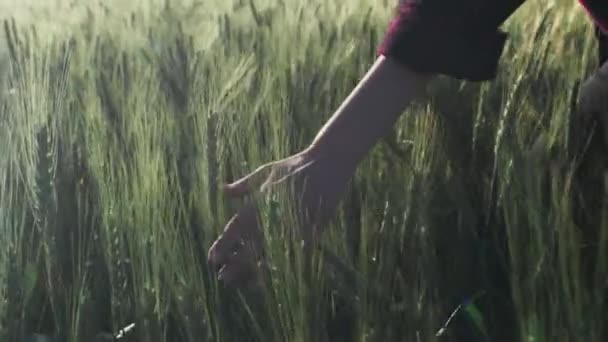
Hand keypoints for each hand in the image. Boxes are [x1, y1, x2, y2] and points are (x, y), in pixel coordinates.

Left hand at [207, 148, 352, 287]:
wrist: (328, 164)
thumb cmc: (295, 166)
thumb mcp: (266, 170)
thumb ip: (244, 184)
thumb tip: (224, 190)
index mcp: (260, 202)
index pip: (236, 228)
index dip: (223, 245)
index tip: (213, 258)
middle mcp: (273, 217)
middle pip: (250, 247)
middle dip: (235, 264)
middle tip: (223, 277)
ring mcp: (292, 225)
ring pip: (271, 254)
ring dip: (255, 269)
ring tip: (243, 282)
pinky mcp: (310, 231)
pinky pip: (293, 254)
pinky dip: (284, 265)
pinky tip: (274, 275)